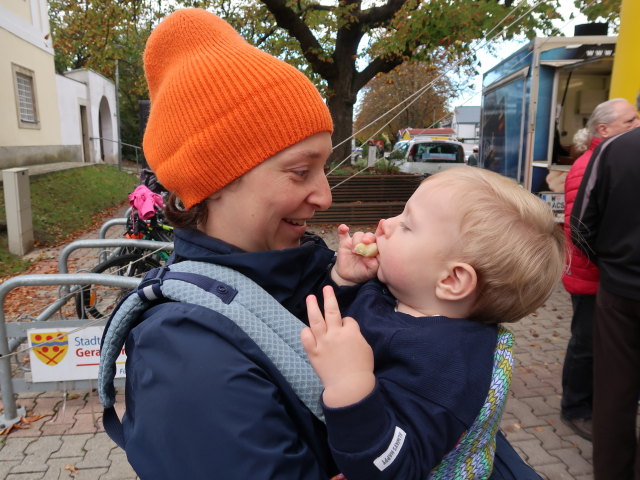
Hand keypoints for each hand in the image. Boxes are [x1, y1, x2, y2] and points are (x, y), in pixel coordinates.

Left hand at [301, 286, 374, 407]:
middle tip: (326, 288)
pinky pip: (306, 338)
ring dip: (312, 307)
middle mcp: (335, 334)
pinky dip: (306, 333)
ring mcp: (323, 342)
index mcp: (351, 332)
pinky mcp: (314, 352)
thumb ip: (356, 336)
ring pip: (315, 320)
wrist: (350, 387)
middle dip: (328, 298)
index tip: (348, 330)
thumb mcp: (365, 348)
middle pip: (331, 311)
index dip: (348, 324)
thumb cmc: (362, 368)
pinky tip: (307, 329)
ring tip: (310, 298)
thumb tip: (348, 332)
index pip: (348, 320)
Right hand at [332, 224, 378, 285]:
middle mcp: (366, 243)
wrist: (348, 277)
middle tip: (366, 242)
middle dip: (368, 237)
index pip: (379, 238)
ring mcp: (355, 242)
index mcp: (374, 249)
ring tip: (355, 251)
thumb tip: (370, 257)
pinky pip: (342, 233)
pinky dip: (342, 229)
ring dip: (357, 240)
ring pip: (358, 235)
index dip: (381, 230)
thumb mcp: (370, 272)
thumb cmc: (362, 273)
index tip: (382, 222)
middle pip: (369, 235)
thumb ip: (374, 265)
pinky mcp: (344, 243)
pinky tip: (344, 228)